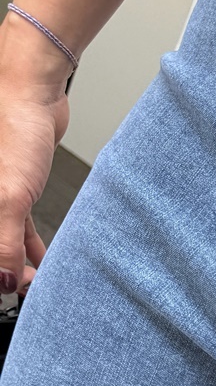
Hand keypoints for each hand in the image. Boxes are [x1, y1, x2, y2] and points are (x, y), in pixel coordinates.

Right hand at [0, 78, 69, 295]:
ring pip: (3, 239)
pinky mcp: (13, 188)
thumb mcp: (8, 197)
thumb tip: (2, 281)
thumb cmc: (14, 129)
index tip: (9, 294)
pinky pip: (16, 226)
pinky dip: (29, 246)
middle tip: (27, 293)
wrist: (33, 92)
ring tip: (36, 284)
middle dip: (6, 271)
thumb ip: (3, 244)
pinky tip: (42, 263)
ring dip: (19, 264)